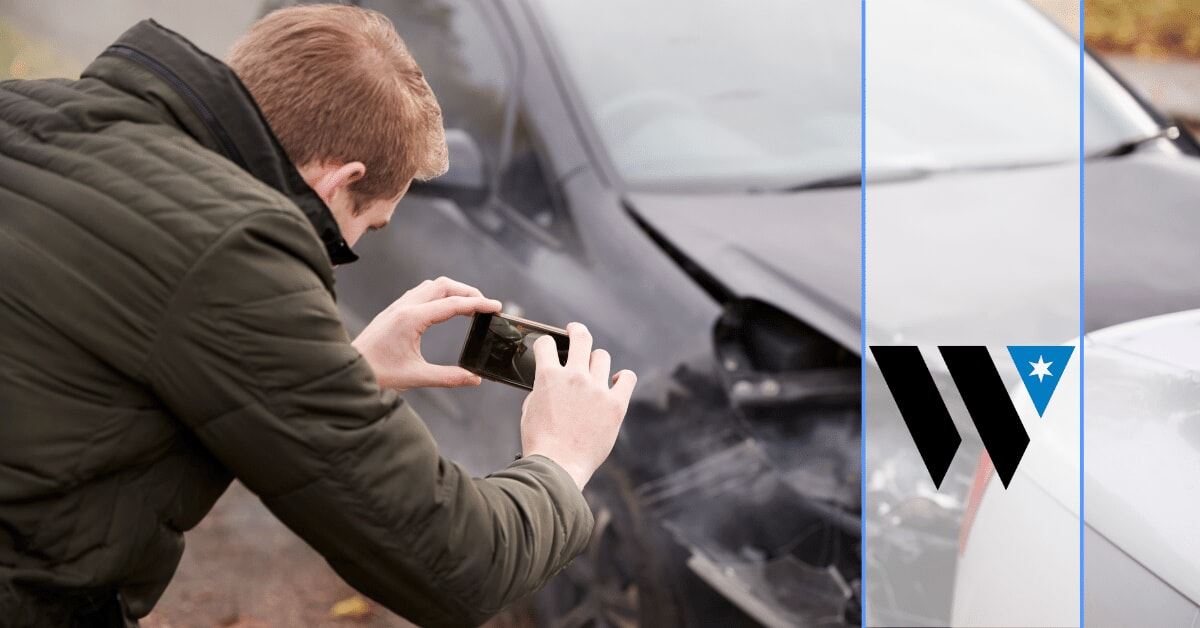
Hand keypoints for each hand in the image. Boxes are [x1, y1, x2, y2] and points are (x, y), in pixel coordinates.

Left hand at [353, 277, 500, 389]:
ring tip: (469, 306)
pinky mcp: (393, 311)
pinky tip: (444, 309)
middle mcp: (405, 307)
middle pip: (444, 285)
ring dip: (453, 291)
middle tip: (485, 306)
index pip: (452, 304)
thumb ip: (448, 377)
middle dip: (468, 292)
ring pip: (431, 286)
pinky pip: (420, 293)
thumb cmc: (377, 373)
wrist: (346, 369)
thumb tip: (475, 379)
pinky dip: (439, 295)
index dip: (478, 304)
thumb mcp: (416, 377)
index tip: (496, 307)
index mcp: (412, 319)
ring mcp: (397, 306)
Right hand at [520, 322, 636, 489]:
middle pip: (581, 338)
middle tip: (575, 332)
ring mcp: (597, 389)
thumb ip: (542, 388)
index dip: (546, 344)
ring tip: (593, 370)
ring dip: (596, 361)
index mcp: (548, 377)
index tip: (549, 347)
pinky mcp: (616, 405)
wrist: (557, 467)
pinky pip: (627, 378)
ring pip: (602, 357)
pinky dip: (623, 378)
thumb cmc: (540, 442)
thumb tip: (551, 379)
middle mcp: (574, 377)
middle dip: (576, 331)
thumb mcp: (530, 408)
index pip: (547, 344)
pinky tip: (616, 382)